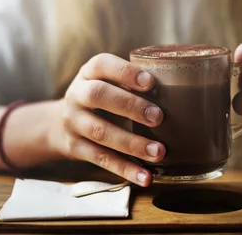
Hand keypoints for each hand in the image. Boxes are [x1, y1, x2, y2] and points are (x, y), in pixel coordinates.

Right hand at [46, 53, 165, 186]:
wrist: (60, 123)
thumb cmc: (100, 98)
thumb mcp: (107, 82)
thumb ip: (132, 82)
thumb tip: (181, 91)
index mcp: (89, 72)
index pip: (102, 64)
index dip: (125, 72)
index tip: (150, 82)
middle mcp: (77, 94)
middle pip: (98, 95)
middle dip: (130, 106)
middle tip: (158, 117)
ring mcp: (74, 122)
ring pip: (101, 132)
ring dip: (132, 143)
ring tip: (159, 152)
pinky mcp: (75, 148)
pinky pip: (101, 159)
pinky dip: (125, 169)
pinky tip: (146, 177)